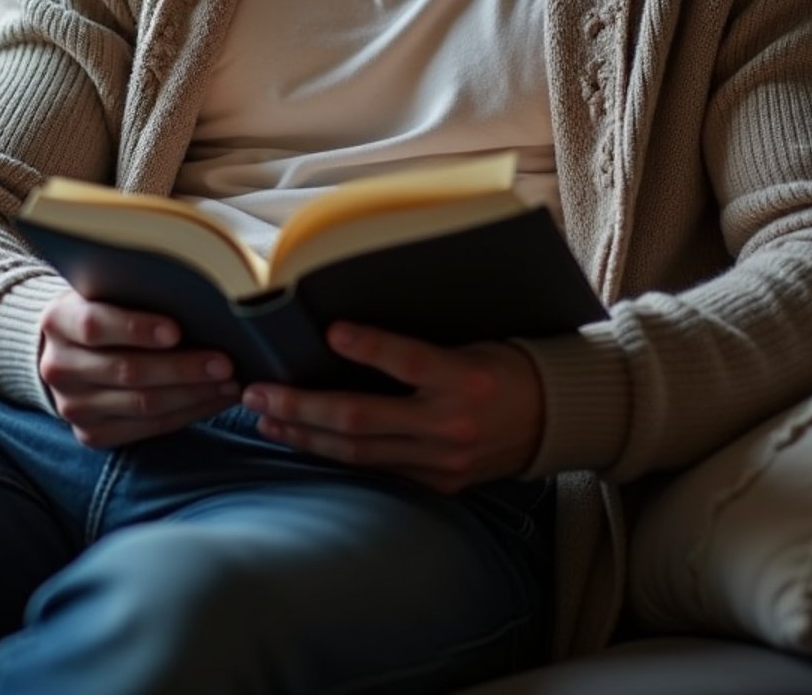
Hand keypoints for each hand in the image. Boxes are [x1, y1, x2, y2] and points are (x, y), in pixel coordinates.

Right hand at [38, 288, 237, 447]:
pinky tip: (214, 400)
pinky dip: (187, 414)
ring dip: (193, 394)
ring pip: (142, 404)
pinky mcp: (91, 434)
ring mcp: (73, 406)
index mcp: (58, 321)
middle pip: (127, 371)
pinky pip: (147, 428)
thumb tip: (201, 297)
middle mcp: (59, 367)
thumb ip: (138, 290)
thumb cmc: (107, 306)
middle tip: (225, 362)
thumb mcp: (108, 289)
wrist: (71, 347)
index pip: (95, 326)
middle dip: (182, 368)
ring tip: (230, 383)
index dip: (136, 328)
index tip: (177, 330)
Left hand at [241, 323, 543, 491]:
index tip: (329, 329)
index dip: (368, 345)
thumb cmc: (505, 365)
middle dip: (302, 406)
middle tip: (259, 392)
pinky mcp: (438, 483)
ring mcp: (442, 460)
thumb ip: (420, 348)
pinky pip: (377, 469)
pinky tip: (303, 440)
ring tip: (265, 419)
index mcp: (464, 378)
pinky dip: (335, 454)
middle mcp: (450, 424)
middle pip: (363, 418)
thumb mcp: (472, 343)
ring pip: (359, 452)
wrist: (551, 420)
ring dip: (305, 435)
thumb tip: (350, 333)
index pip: (408, 360)